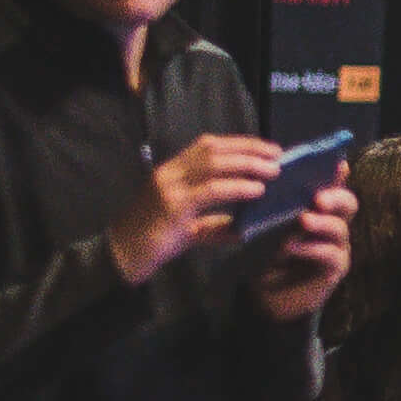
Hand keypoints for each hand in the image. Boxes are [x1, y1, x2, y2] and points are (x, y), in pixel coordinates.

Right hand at [108, 133, 283, 283]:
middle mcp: (169, 172)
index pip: (207, 145)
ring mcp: (169, 187)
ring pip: (212, 164)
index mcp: (172, 171)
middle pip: (213, 148)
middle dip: (249, 149)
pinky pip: (210, 190)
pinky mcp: (173, 206)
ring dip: (247, 164)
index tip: (266, 148)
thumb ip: (214, 224)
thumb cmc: (153, 241)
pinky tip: (256, 190)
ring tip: (273, 171)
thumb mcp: (188, 228)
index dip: (239, 143)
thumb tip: (244, 228)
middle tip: (278, 155)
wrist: (122, 256)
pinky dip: (236, 187)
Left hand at [250, 184, 358, 323]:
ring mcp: (337, 246)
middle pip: (349, 203)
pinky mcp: (335, 269)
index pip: (333, 184)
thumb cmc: (269, 253)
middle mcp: (334, 223)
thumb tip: (271, 177)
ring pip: (340, 228)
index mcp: (319, 208)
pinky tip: (291, 248)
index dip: (337, 174)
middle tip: (318, 198)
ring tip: (303, 221)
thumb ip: (277, 205)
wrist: (268, 291)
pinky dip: (311, 249)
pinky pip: (331, 255)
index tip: (337, 163)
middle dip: (336, 197)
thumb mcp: (269, 223)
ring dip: (322, 223)